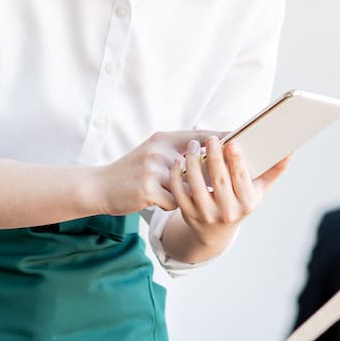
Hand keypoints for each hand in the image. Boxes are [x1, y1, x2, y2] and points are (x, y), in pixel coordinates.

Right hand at [96, 130, 217, 215]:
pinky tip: (159, 202)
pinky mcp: (147, 189)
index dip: (219, 137)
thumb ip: (176, 152)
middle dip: (211, 173)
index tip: (239, 139)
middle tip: (225, 180)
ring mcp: (153, 170)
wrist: (100, 186)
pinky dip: (170, 205)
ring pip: (187, 186)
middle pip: (198, 162)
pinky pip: (173, 201)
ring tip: (184, 196)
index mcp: (162, 139)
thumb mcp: (152, 153)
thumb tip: (208, 154)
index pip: (198, 135)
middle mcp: (159, 151)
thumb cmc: (131, 172)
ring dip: (187, 194)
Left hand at [171, 136, 291, 247]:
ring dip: (192, 162)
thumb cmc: (240, 202)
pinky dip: (176, 176)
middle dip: (213, 156)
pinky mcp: (188, 214)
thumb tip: (291, 150)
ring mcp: (206, 214)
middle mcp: (227, 211)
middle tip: (209, 138)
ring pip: (196, 184)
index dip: (236, 160)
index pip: (241, 179)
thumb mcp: (258, 191)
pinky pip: (179, 193)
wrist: (215, 231)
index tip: (232, 142)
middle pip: (218, 179)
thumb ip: (274, 170)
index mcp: (246, 203)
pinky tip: (178, 161)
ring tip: (193, 146)